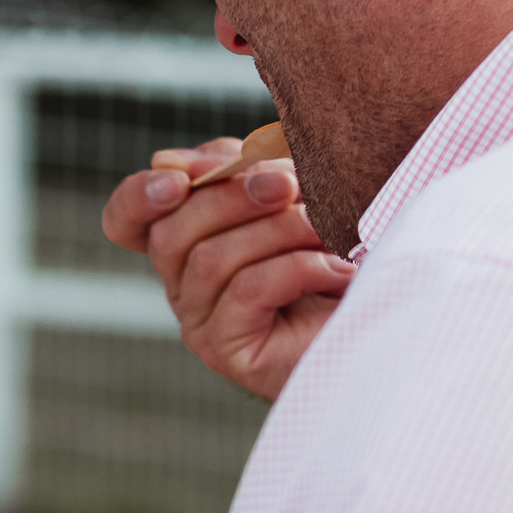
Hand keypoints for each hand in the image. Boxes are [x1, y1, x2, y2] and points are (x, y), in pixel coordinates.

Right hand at [102, 139, 355, 400]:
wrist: (386, 312)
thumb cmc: (339, 247)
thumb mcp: (289, 189)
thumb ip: (239, 169)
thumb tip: (174, 160)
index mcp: (190, 241)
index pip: (127, 221)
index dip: (137, 196)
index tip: (178, 178)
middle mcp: (184, 285)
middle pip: (170, 233)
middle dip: (233, 196)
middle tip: (291, 185)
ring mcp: (202, 323)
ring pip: (211, 259)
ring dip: (278, 231)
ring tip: (329, 232)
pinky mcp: (229, 351)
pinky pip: (247, 290)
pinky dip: (299, 268)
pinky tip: (336, 271)